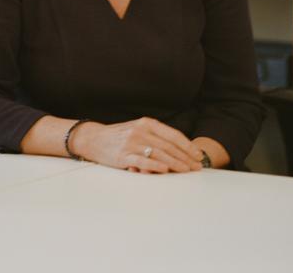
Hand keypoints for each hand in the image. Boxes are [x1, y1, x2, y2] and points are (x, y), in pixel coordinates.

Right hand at [73, 117, 203, 173]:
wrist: (94, 138)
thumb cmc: (119, 136)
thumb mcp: (138, 129)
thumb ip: (155, 136)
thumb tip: (178, 149)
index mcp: (147, 123)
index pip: (172, 134)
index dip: (187, 145)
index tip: (198, 155)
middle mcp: (141, 131)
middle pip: (168, 145)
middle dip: (185, 157)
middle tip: (197, 166)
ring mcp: (132, 142)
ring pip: (159, 153)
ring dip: (175, 163)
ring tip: (186, 170)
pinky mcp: (124, 155)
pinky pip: (142, 160)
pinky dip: (154, 165)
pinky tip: (164, 169)